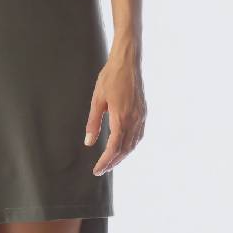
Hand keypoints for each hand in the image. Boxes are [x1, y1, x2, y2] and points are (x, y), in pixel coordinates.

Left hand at [84, 54, 145, 175]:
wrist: (128, 62)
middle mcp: (134, 120)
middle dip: (113, 162)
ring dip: (123, 155)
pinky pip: (139, 135)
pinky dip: (131, 145)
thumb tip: (88, 142)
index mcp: (121, 118)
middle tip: (102, 170)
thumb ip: (93, 123)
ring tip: (111, 162)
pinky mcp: (143, 112)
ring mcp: (141, 116)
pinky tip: (124, 147)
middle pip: (125, 149)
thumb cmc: (110, 78)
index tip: (97, 170)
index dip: (105, 161)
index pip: (114, 147)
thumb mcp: (97, 100)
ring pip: (133, 143)